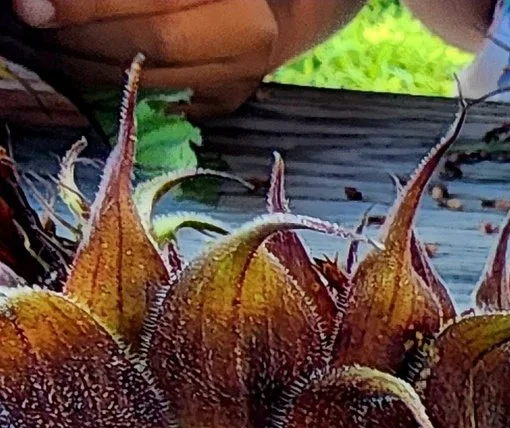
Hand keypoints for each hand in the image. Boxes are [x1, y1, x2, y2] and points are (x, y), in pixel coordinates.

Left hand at [7, 0, 279, 114]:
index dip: (87, 7)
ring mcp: (238, 77)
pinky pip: (150, 104)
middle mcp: (248, 34)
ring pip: (148, 81)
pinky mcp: (222, 106)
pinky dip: (102, 86)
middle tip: (35, 24)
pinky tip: (79, 64)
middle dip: (80, 37)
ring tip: (50, 42)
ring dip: (81, 65)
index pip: (156, 2)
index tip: (32, 8)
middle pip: (153, 45)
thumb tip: (38, 5)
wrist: (243, 13)